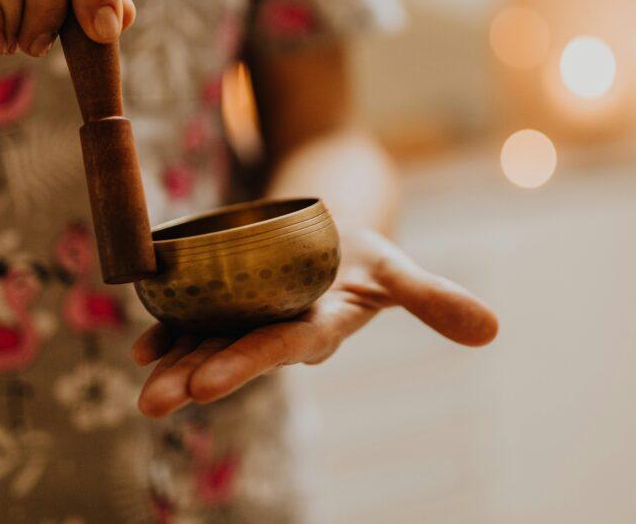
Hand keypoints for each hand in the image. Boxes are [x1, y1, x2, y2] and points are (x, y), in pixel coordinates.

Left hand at [132, 229, 498, 416]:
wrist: (329, 234)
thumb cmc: (363, 255)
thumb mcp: (398, 269)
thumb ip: (436, 300)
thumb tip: (493, 330)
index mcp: (318, 325)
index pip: (282, 346)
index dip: (246, 363)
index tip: (205, 383)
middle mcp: (277, 328)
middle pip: (233, 353)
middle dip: (194, 377)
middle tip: (154, 402)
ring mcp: (247, 317)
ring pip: (206, 342)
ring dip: (171, 364)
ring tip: (142, 388)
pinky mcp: (225, 299)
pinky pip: (191, 318)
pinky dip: (166, 329)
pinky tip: (143, 345)